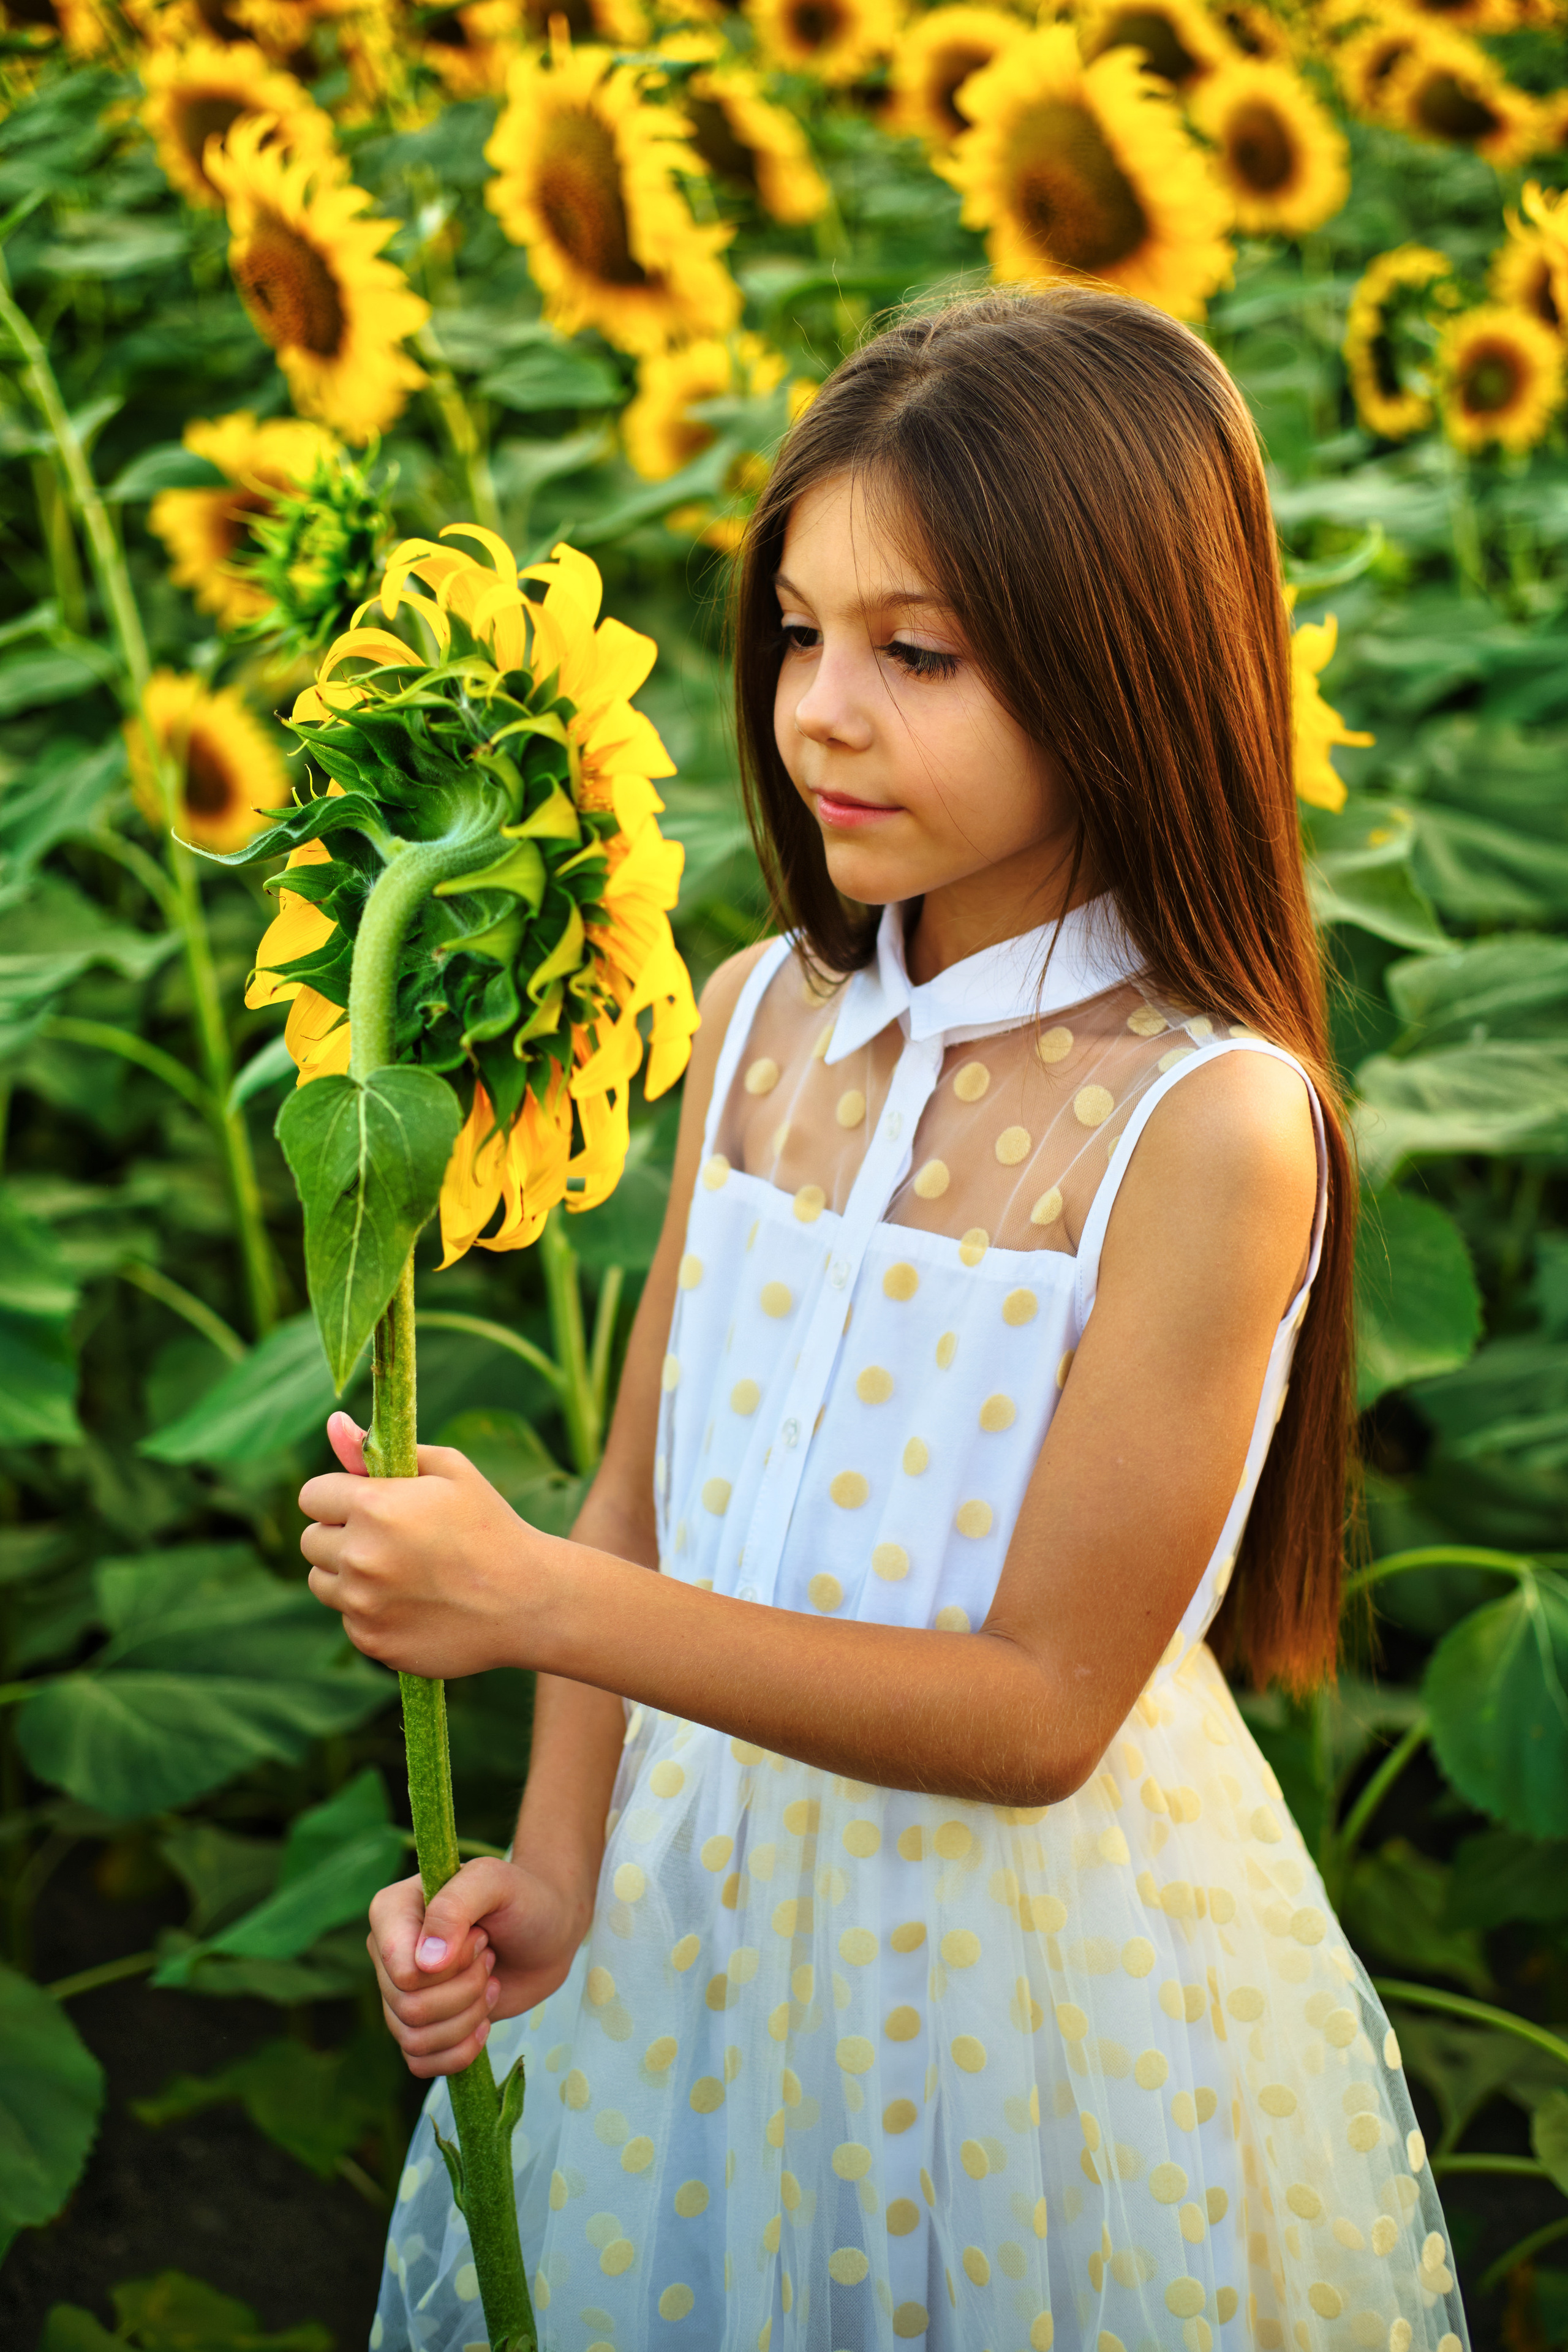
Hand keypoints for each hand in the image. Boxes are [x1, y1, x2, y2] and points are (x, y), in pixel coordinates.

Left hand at [299, 1416, 555, 1678]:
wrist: (527, 1600)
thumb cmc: (489, 1525)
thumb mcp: (448, 1470)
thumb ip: (381, 1449)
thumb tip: (333, 1423)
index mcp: (375, 1506)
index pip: (312, 1496)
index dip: (338, 1496)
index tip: (366, 1503)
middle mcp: (360, 1557)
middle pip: (311, 1541)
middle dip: (341, 1535)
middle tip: (389, 1539)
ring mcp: (363, 1605)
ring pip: (322, 1583)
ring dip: (348, 1574)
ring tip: (401, 1572)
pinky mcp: (372, 1642)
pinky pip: (349, 1619)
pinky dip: (371, 1611)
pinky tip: (414, 1603)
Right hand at [367, 1857, 587, 2078]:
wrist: (548, 1932)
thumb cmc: (521, 1898)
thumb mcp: (493, 1880)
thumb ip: (455, 1906)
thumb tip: (425, 1964)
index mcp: (391, 1913)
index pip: (402, 1971)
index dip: (451, 1966)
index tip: (480, 1936)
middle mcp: (388, 1955)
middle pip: (410, 2007)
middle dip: (467, 1990)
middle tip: (490, 1958)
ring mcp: (402, 1993)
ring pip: (414, 2038)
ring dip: (468, 2017)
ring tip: (490, 1982)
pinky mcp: (423, 2026)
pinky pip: (419, 2063)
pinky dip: (460, 2052)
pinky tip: (484, 2023)